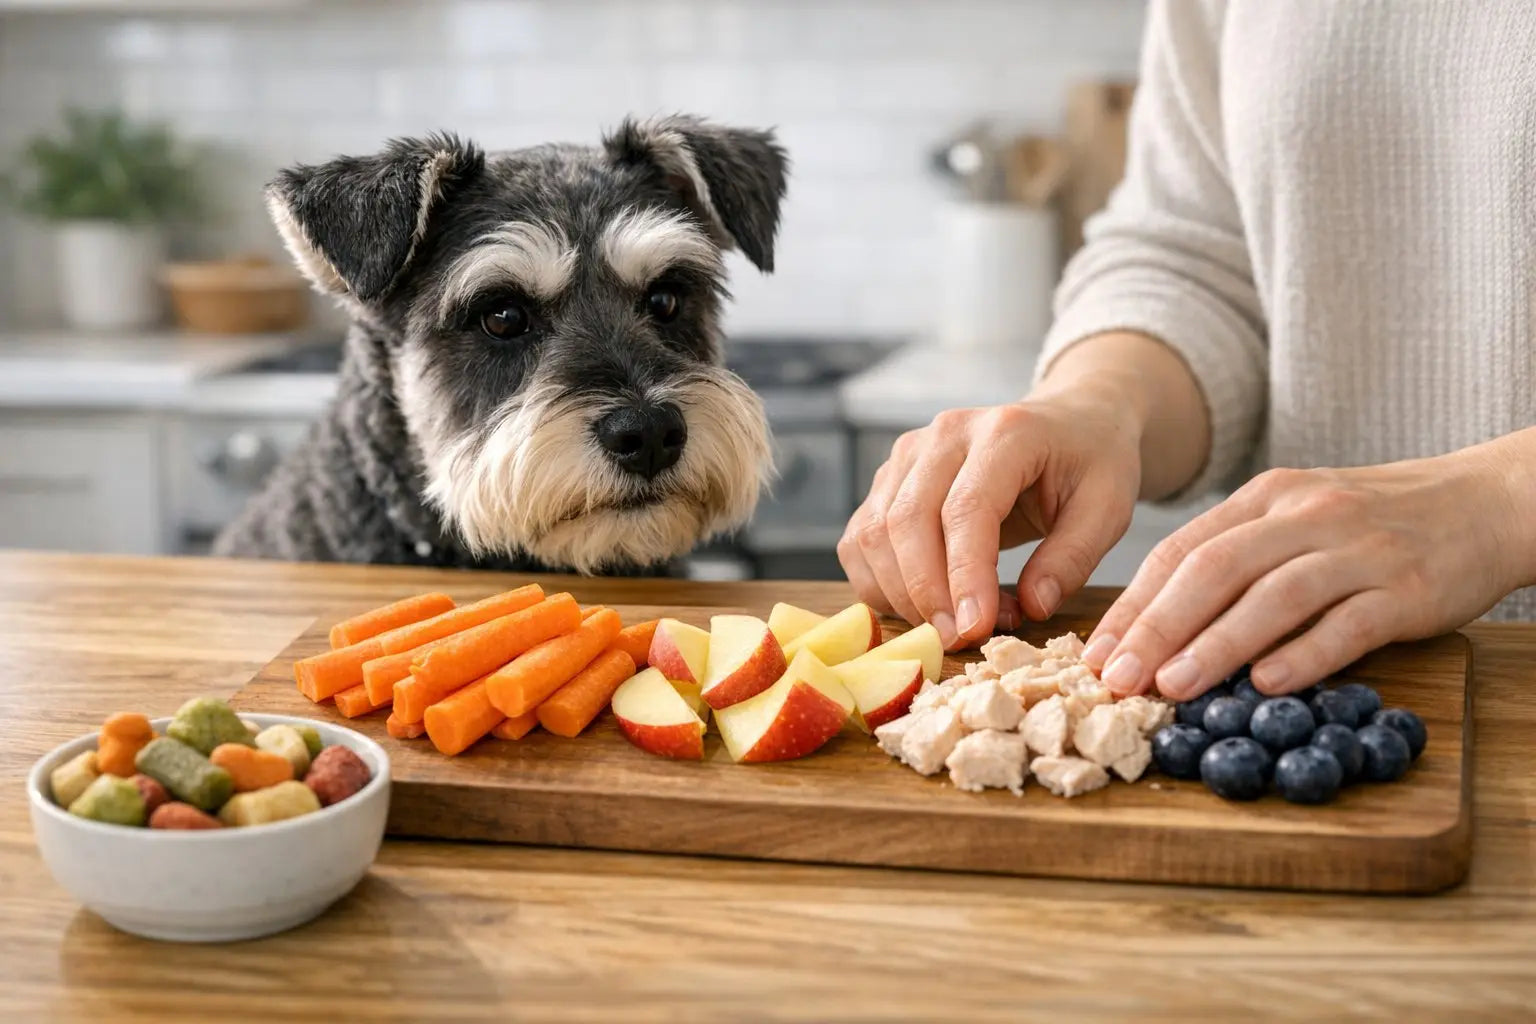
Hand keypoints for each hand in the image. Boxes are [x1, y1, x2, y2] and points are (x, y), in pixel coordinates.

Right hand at [837, 393, 1141, 649]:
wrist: (1068, 422)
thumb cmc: (1090, 465)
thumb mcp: (1107, 509)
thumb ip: (1072, 559)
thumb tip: (1032, 607)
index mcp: (1004, 432)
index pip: (966, 509)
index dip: (965, 575)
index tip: (976, 629)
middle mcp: (944, 435)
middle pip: (906, 520)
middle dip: (926, 594)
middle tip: (958, 641)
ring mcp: (907, 454)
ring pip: (874, 533)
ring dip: (901, 594)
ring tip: (952, 624)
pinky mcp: (888, 480)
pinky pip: (861, 540)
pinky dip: (879, 584)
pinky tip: (920, 608)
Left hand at [1084, 449, 1527, 699]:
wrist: (1485, 502)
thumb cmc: (1374, 525)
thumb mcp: (1298, 521)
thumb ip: (1238, 561)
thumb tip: (1159, 629)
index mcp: (1267, 498)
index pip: (1182, 551)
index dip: (1133, 605)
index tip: (1097, 653)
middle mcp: (1306, 516)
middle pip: (1214, 569)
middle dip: (1157, 627)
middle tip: (1119, 678)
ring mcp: (1358, 549)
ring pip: (1273, 595)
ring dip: (1216, 644)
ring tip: (1173, 686)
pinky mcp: (1406, 587)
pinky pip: (1347, 623)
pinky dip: (1303, 654)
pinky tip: (1266, 684)